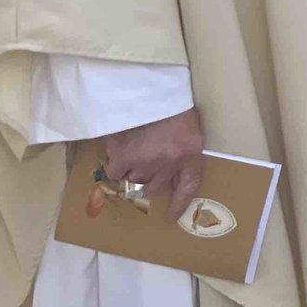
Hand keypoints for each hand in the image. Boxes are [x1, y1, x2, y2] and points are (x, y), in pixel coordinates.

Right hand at [103, 108, 204, 223]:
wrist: (150, 88)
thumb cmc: (172, 104)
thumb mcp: (189, 127)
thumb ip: (183, 152)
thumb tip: (171, 177)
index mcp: (190, 154)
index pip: (188, 188)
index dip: (178, 205)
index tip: (170, 218)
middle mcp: (169, 163)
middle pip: (154, 188)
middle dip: (148, 181)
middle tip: (145, 166)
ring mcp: (145, 161)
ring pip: (134, 181)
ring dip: (132, 171)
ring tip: (133, 152)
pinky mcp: (123, 156)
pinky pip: (115, 173)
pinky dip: (115, 166)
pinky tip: (118, 152)